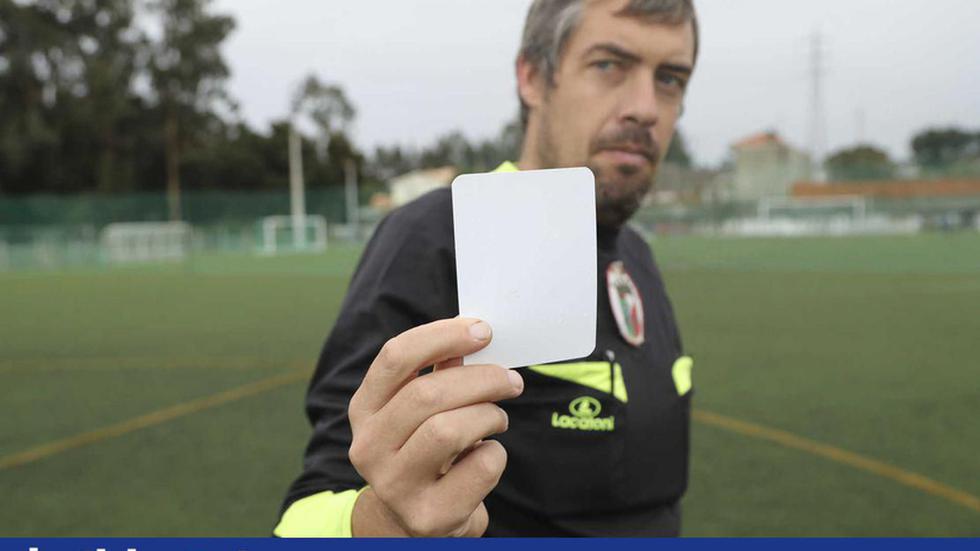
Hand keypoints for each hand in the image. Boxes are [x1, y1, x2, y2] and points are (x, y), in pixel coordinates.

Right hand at [347, 318, 523, 536]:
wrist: (416, 519)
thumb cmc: (425, 449)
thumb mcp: (421, 411)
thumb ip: (441, 371)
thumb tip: (476, 333)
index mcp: (364, 408)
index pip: (396, 357)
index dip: (443, 336)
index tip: (483, 331)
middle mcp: (369, 447)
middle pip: (427, 394)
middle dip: (481, 379)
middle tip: (510, 380)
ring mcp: (394, 485)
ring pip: (448, 430)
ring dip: (488, 416)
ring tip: (497, 419)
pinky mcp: (428, 515)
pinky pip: (479, 468)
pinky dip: (496, 454)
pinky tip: (488, 455)